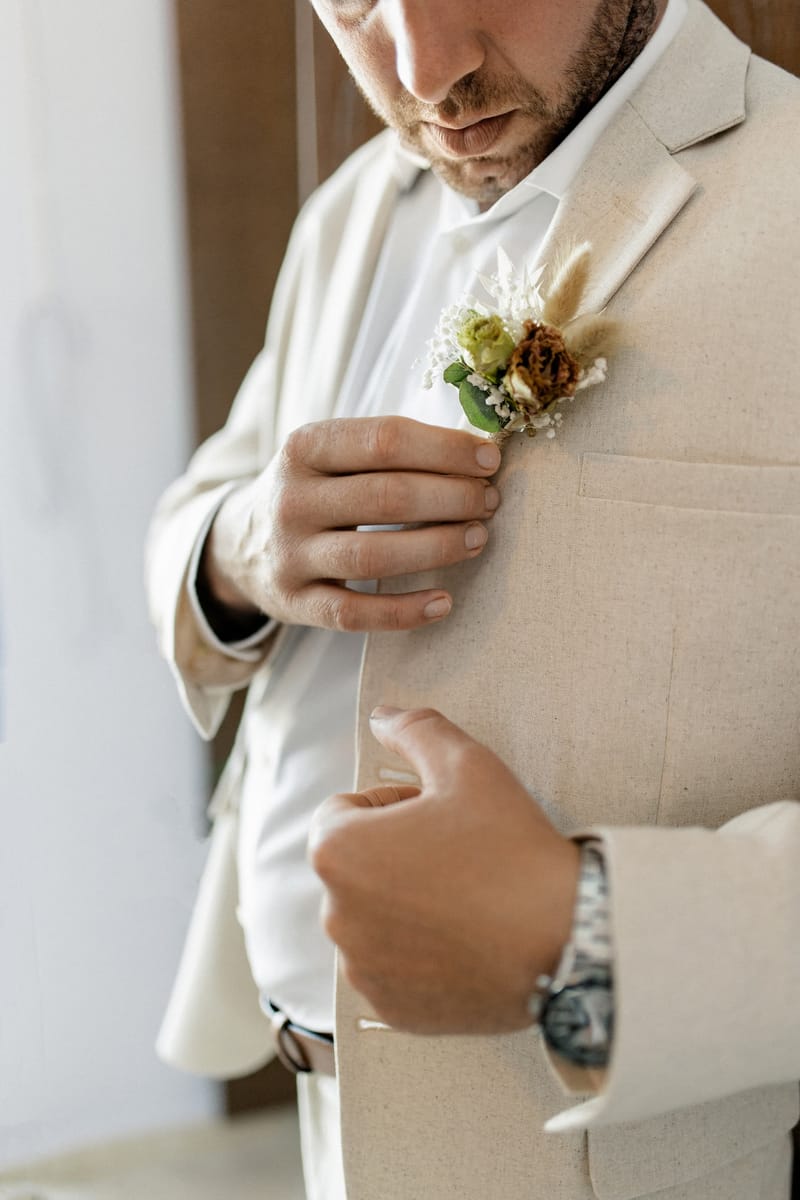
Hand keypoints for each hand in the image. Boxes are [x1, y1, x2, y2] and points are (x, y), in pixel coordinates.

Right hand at [201, 417, 501, 631]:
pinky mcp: (296, 603)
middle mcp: (292, 500)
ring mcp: (290, 555)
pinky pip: (355, 613)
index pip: (384, 440)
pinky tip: (443, 601)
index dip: (445, 449)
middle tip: (488, 501)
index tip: (489, 459)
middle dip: (451, 497)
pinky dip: (404, 611)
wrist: (241, 543)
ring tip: (477, 539)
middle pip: (386, 497)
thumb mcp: (331, 455)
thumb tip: (477, 451)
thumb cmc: (314, 491)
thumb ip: (388, 449)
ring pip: (373, 556)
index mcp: (304, 448)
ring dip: (437, 547)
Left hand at [309, 707, 580, 1033]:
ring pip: (373, 918)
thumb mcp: (466, 765)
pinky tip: (466, 939)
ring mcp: (363, 968)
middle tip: (459, 854)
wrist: (566, 939)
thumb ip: (415, 729)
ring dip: (404, 904)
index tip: (436, 816)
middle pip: (356, 866)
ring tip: (467, 898)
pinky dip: (419, 954)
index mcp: (338, 851)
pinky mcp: (392, 1009)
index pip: (343, 811)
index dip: (391, 805)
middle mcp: (336, 915)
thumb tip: (383, 716)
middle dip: (395, 855)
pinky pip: (393, 967)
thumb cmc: (512, 851)